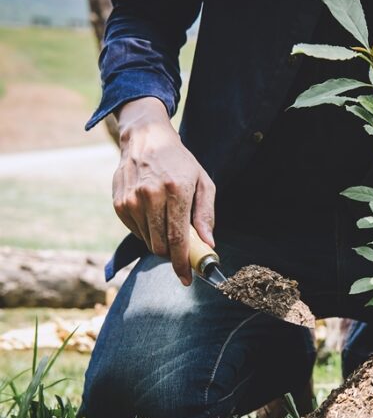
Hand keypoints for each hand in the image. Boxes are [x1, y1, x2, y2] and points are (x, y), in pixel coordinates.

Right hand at [112, 97, 215, 285]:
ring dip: (161, 241)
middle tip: (183, 252)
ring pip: (148, 241)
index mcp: (175, 191)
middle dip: (173, 256)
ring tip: (169, 222)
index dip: (182, 263)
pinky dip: (148, 231)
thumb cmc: (180, 162)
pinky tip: (154, 214)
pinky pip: (136, 232)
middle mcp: (150, 196)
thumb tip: (208, 243)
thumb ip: (206, 215)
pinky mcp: (119, 204)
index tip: (187, 278)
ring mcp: (131, 200)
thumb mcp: (203, 183)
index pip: (177, 238)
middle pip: (160, 245)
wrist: (146, 139)